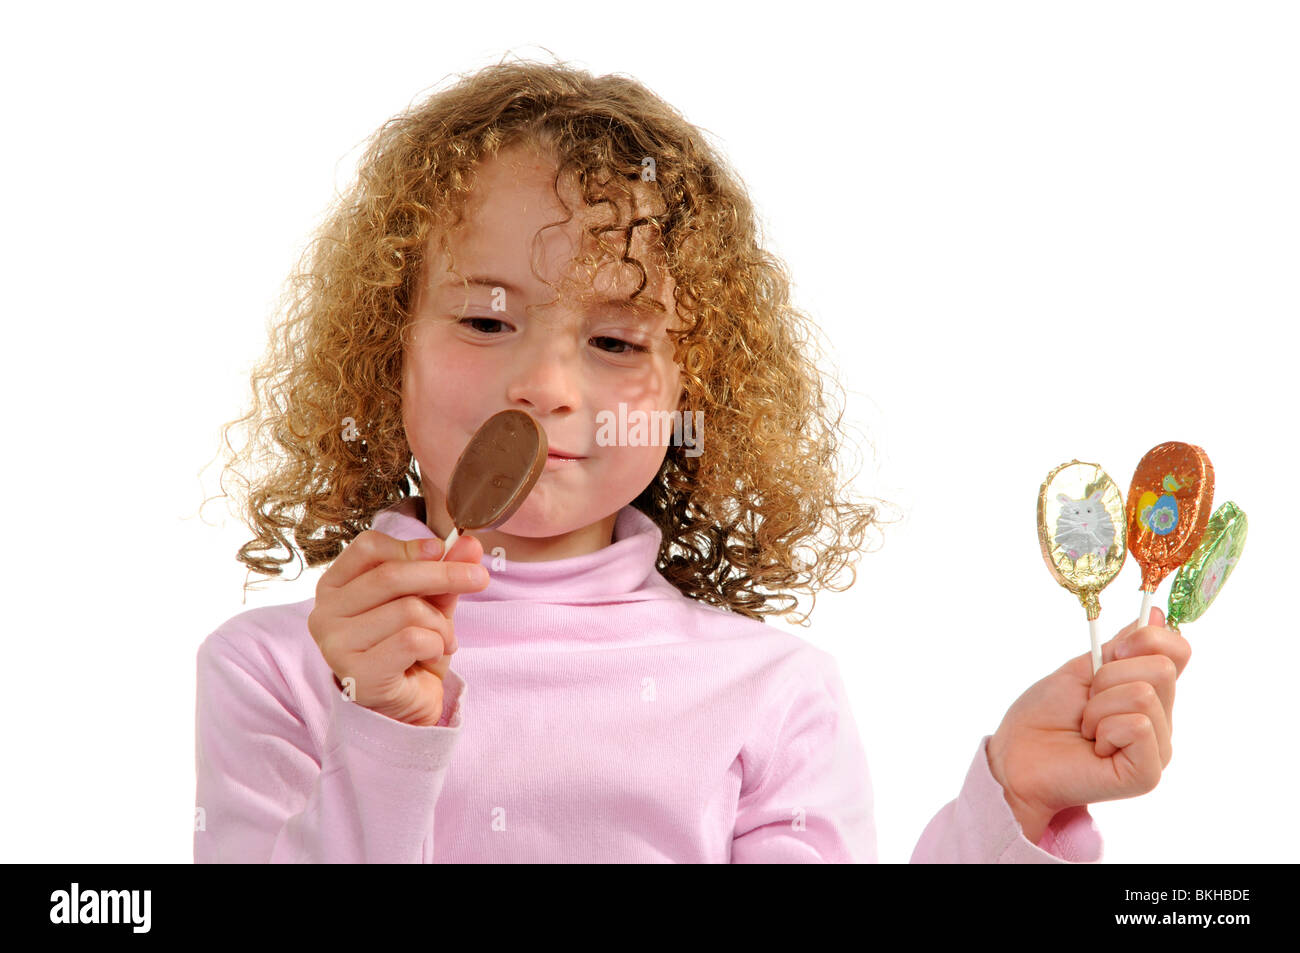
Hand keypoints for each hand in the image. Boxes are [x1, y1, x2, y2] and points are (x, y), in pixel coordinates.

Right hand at [307, 529, 488, 726]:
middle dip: (445, 574)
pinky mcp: (356, 672)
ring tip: (442, 640)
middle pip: (392, 575)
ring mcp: (336, 644)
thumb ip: (443, 572)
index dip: (409, 546)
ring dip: (440, 624)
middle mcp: (325, 613)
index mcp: (336, 587)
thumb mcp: (430, 604)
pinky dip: (435, 644)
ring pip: (407, 609)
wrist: (404, 709)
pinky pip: (411, 640)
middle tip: (480, 578)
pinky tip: (431, 656)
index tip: (440, 550)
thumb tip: (470, 543)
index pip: (368, 547)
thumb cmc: (409, 652)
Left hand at [986, 606, 1191, 842]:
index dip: (1147, 640)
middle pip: (1161, 668)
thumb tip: (1157, 613)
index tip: (1113, 653)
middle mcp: (1161, 720)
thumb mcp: (1082, 669)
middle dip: (1108, 676)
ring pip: (1143, 695)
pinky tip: (1094, 747)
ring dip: (1099, 706)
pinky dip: (1104, 729)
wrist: (1017, 755)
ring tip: (1086, 728)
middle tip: (1086, 703)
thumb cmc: (1045, 715)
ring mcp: (1158, 748)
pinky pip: (1137, 726)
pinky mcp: (1148, 773)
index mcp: (1149, 693)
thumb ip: (1122, 646)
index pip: (1178, 651)